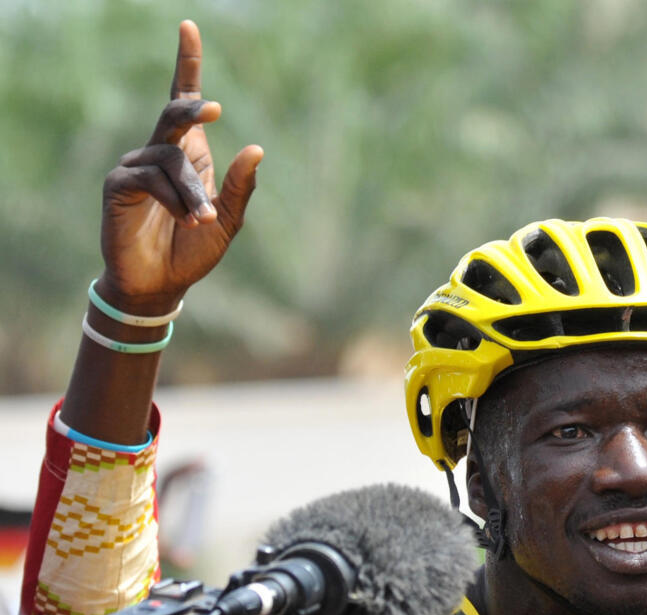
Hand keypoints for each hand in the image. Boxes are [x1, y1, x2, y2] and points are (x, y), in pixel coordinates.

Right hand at [97, 20, 261, 315]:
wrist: (162, 284)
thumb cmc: (194, 249)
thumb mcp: (228, 220)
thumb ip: (242, 187)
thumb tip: (256, 148)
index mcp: (189, 154)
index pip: (184, 101)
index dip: (187, 64)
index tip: (189, 26)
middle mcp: (160, 153)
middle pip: (174, 114)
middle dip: (191, 109)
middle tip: (215, 110)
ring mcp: (136, 166)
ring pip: (171, 160)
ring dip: (193, 193)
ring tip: (201, 220)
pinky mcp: (119, 184)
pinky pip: (151, 179)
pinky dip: (175, 200)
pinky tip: (185, 220)